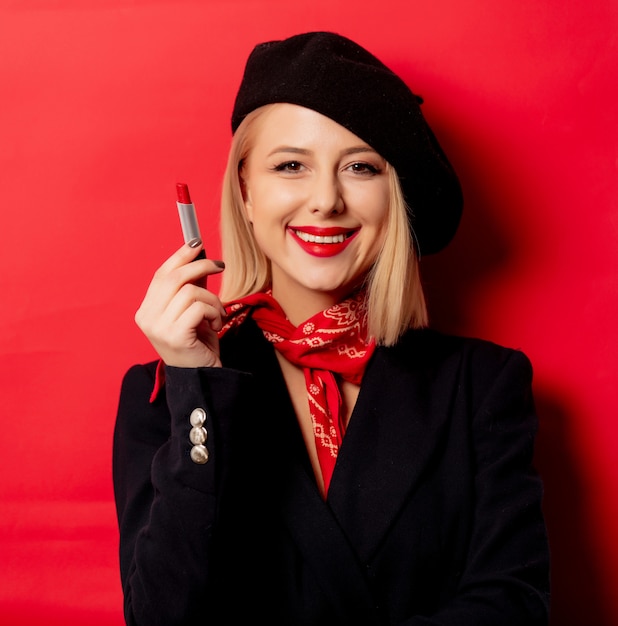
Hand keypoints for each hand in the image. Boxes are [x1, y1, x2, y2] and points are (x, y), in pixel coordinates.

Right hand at [134, 241, 225, 367]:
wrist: (202, 377)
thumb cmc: (197, 344)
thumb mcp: (193, 311)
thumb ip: (192, 286)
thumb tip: (200, 256)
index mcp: (147, 310)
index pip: (161, 275)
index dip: (179, 256)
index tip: (197, 243)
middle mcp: (147, 317)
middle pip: (175, 278)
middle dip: (201, 266)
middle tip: (220, 265)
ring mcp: (158, 327)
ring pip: (191, 292)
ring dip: (213, 300)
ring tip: (217, 315)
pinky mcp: (174, 335)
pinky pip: (199, 307)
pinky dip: (214, 312)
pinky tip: (215, 325)